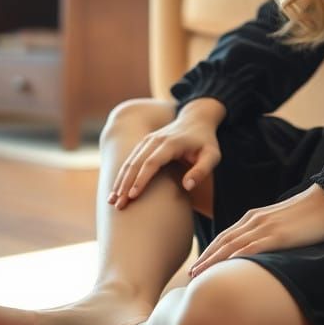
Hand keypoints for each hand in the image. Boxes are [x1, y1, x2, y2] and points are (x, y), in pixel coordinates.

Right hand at [108, 100, 223, 209]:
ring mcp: (148, 140)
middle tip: (117, 205)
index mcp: (172, 143)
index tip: (132, 196)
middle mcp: (156, 140)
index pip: (152, 162)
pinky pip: (129, 159)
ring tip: (111, 200)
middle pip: (136, 163)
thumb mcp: (212, 155)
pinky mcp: (144, 143)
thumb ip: (202, 171)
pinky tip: (116, 189)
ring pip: (129, 161)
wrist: (196, 119)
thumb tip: (187, 186)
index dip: (141, 179)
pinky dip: (121, 174)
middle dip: (125, 184)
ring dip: (120, 181)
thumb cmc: (206, 141)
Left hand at [189, 183, 323, 277]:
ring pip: (231, 246)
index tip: (198, 267)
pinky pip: (251, 249)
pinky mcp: (278, 235)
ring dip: (212, 262)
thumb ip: (270, 234)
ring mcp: (265, 227)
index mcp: (255, 217)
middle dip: (205, 259)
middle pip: (223, 242)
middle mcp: (255, 220)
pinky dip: (235, 260)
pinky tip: (225, 271)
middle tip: (189, 277)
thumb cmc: (311, 214)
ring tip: (198, 277)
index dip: (210, 252)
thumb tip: (263, 252)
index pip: (226, 237)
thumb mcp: (284, 224)